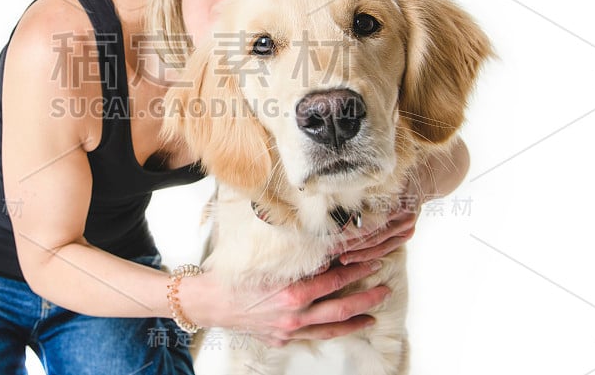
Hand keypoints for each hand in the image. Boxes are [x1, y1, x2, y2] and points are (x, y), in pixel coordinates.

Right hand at [188, 261, 390, 347]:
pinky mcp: (281, 340)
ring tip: (371, 316)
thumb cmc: (234, 277)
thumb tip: (326, 254)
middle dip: (366, 299)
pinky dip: (328, 333)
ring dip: (354, 322)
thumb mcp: (268, 262)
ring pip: (330, 329)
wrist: (209, 302)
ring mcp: (288, 331)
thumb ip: (298, 262)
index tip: (372, 262)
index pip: (335, 280)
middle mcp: (294, 315)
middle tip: (385, 290)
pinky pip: (312, 338)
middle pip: (340, 308)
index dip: (357, 271)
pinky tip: (338, 328)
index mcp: (292, 293)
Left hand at [331, 179, 422, 264]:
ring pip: (377, 244)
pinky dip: (368, 254)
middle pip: (371, 234)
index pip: (369, 220)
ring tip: (337, 257)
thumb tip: (336, 198)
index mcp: (398, 202)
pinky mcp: (406, 235)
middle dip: (348, 243)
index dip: (348, 228)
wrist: (421, 178)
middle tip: (328, 249)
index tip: (329, 232)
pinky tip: (352, 258)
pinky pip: (385, 248)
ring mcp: (407, 228)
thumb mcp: (382, 179)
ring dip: (356, 252)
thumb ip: (365, 192)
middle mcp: (405, 217)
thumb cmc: (395, 176)